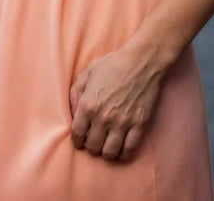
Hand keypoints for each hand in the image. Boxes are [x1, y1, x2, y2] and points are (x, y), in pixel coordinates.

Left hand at [69, 46, 163, 161]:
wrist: (141, 61)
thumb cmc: (113, 64)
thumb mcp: (88, 73)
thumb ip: (75, 93)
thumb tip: (71, 112)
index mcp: (89, 104)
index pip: (77, 135)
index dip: (77, 140)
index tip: (80, 140)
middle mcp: (103, 117)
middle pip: (92, 147)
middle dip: (91, 145)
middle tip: (95, 139)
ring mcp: (122, 123)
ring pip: (109, 153)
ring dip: (106, 151)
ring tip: (107, 144)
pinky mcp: (139, 125)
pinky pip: (129, 150)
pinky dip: (124, 153)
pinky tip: (121, 146)